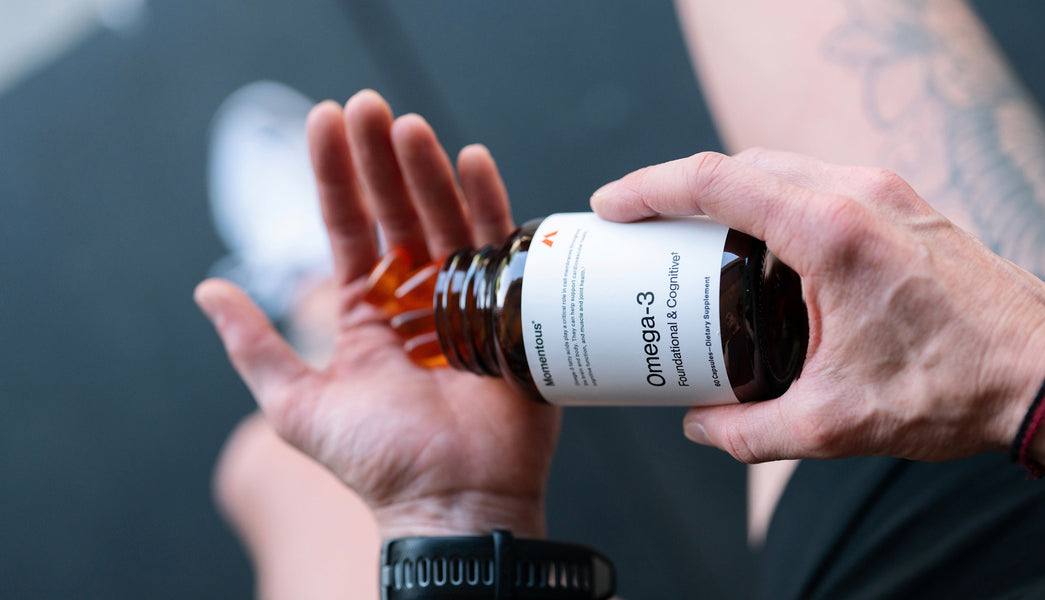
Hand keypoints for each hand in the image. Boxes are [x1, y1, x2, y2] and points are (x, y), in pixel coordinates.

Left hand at [196, 90, 559, 538]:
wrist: (452, 502)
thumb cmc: (379, 464)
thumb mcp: (298, 407)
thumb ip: (255, 347)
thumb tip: (208, 287)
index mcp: (368, 313)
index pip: (348, 228)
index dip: (335, 176)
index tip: (324, 121)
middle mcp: (418, 298)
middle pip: (396, 213)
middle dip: (379, 159)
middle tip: (367, 107)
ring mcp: (466, 300)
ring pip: (444, 220)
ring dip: (426, 171)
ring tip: (407, 127)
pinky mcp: (511, 309)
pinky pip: (501, 248)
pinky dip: (490, 204)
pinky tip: (473, 162)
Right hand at [591, 149, 1044, 463]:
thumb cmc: (954, 388)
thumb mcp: (833, 425)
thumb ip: (748, 431)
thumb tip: (700, 426)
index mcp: (832, 232)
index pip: (716, 182)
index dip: (649, 188)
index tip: (612, 206)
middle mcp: (859, 194)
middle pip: (744, 166)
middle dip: (681, 190)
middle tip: (642, 228)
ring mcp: (888, 192)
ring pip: (785, 170)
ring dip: (732, 195)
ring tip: (696, 242)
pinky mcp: (906, 206)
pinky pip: (822, 185)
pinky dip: (777, 204)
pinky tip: (767, 253)